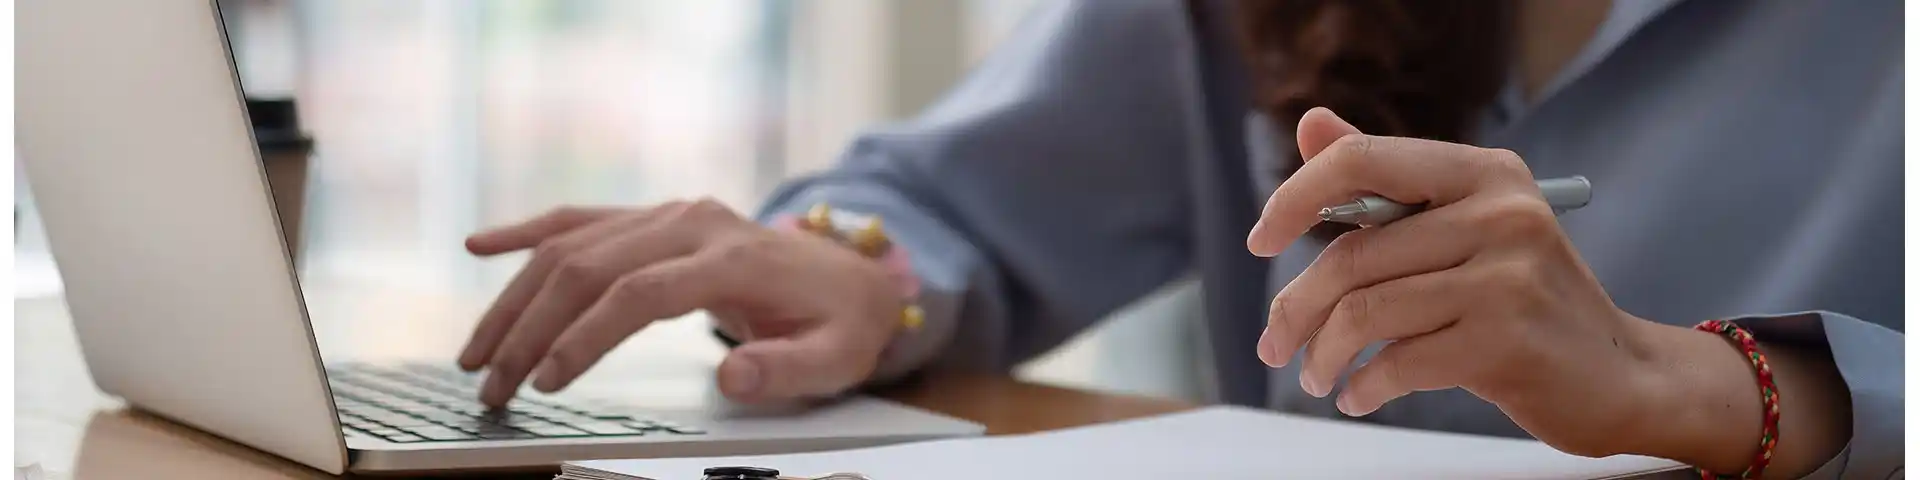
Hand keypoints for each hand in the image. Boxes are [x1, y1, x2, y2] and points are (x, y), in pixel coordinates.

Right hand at [456, 200, 902, 406]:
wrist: (855, 273)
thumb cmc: (840, 322)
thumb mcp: (834, 357)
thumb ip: (787, 370)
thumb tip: (732, 376)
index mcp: (733, 256)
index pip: (640, 292)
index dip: (586, 335)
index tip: (546, 380)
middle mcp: (692, 222)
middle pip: (590, 267)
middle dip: (530, 328)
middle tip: (492, 384)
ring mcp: (670, 213)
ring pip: (572, 244)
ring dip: (515, 297)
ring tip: (475, 353)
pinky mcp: (654, 218)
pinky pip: (582, 218)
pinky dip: (527, 231)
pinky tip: (479, 245)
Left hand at [1247, 108, 1669, 457]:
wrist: (1620, 373)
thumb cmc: (1526, 299)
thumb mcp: (1466, 226)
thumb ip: (1387, 183)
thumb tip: (1312, 125)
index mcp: (1484, 172)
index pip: (1362, 161)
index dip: (1296, 197)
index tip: (1262, 238)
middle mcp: (1500, 213)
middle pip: (1352, 255)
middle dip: (1297, 307)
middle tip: (1276, 342)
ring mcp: (1507, 277)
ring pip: (1365, 313)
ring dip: (1324, 355)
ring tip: (1317, 376)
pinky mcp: (1506, 341)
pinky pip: (1397, 363)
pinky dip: (1364, 387)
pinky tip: (1359, 397)